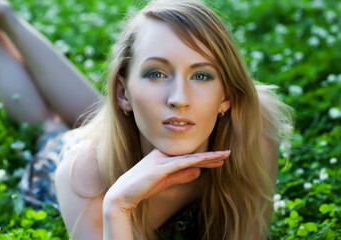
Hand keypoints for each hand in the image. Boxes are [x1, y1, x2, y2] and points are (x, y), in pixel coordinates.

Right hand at [103, 149, 229, 212]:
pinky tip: (206, 161)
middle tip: (227, 154)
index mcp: (164, 157)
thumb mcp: (166, 181)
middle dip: (211, 155)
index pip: (189, 157)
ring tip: (224, 156)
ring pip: (190, 157)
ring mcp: (162, 160)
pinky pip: (181, 163)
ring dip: (208, 157)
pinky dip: (195, 161)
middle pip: (192, 155)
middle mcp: (164, 155)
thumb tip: (198, 173)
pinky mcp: (160, 168)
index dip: (205, 158)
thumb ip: (181, 176)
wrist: (123, 194)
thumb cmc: (142, 187)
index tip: (219, 159)